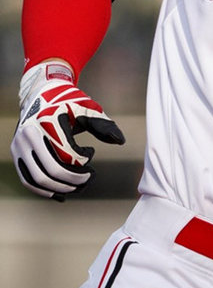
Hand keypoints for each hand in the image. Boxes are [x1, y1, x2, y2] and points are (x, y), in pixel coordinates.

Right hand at [10, 61, 124, 200]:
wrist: (41, 93)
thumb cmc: (68, 101)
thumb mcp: (86, 108)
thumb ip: (103, 125)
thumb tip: (120, 141)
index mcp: (48, 120)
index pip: (67, 153)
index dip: (84, 159)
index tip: (91, 152)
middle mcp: (30, 134)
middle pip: (52, 170)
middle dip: (74, 179)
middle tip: (88, 178)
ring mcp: (19, 145)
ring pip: (38, 179)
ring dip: (60, 188)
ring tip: (76, 186)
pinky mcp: (16, 154)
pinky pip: (27, 179)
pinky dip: (43, 190)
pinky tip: (59, 194)